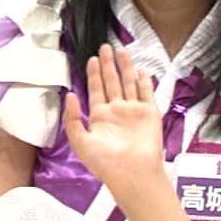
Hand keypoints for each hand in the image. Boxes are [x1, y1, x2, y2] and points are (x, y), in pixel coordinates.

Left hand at [63, 44, 166, 201]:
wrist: (132, 174)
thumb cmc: (105, 162)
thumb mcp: (80, 141)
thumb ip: (73, 118)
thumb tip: (70, 95)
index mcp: (100, 117)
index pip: (96, 90)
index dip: (93, 74)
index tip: (92, 59)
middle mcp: (117, 112)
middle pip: (112, 82)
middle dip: (108, 65)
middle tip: (105, 46)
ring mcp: (134, 112)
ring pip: (129, 84)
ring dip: (126, 68)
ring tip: (122, 50)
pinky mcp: (150, 115)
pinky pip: (147, 95)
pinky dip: (145, 83)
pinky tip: (141, 71)